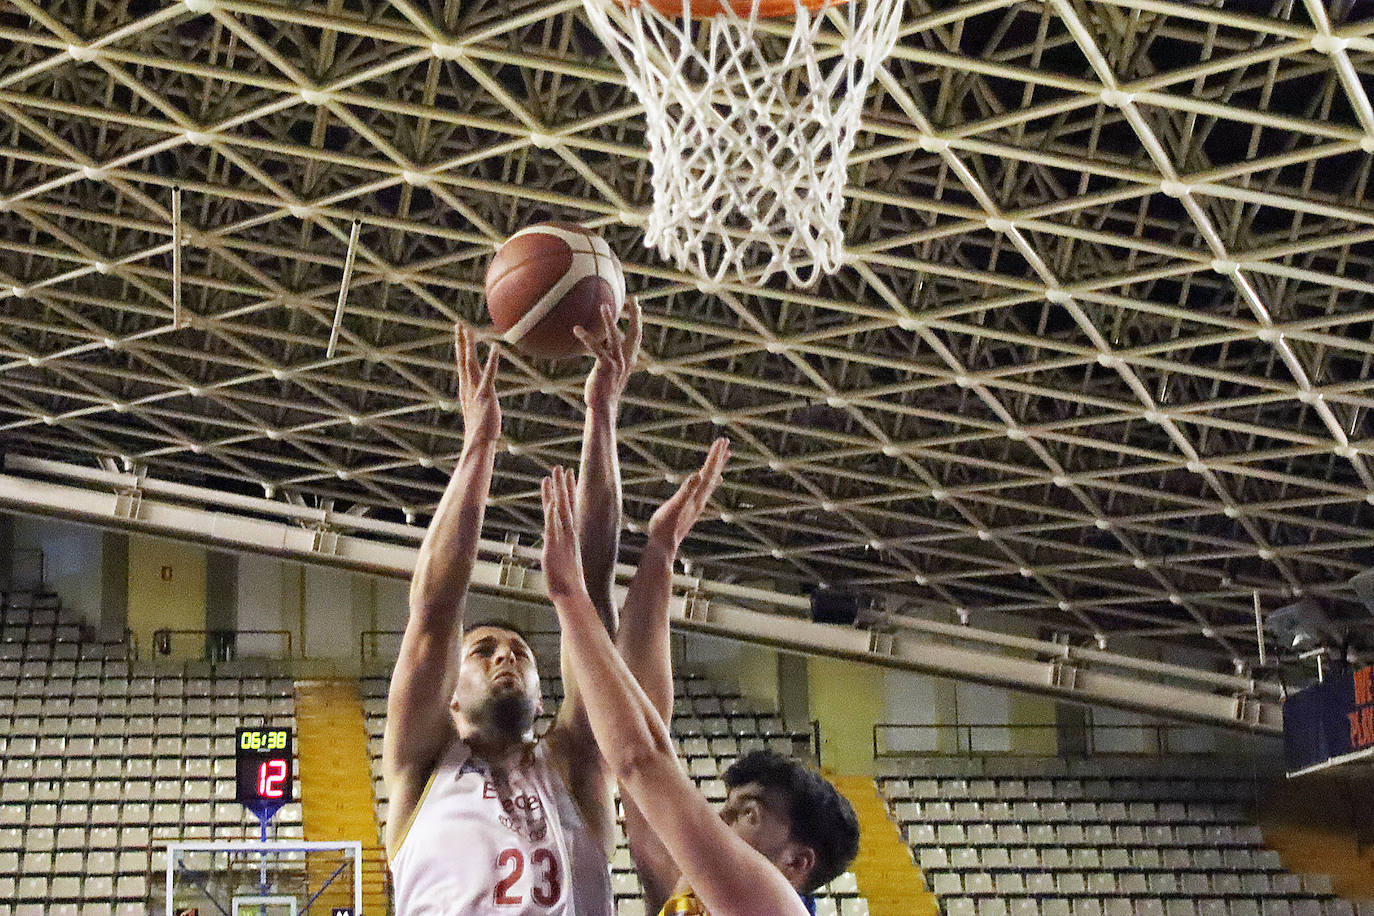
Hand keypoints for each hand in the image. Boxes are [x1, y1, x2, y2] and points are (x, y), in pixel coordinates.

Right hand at [456, 323, 499, 444]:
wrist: (479, 445)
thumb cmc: (481, 434)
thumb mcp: (481, 417)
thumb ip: (481, 409)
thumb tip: (483, 409)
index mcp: (465, 391)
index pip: (462, 366)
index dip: (461, 350)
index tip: (460, 335)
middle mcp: (467, 388)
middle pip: (462, 360)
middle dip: (461, 342)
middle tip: (458, 325)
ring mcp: (475, 391)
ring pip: (469, 363)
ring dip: (468, 345)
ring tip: (468, 329)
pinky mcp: (485, 396)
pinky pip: (489, 374)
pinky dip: (491, 360)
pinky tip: (495, 347)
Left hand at [542, 466, 590, 604]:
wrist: (572, 596)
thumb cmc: (567, 582)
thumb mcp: (561, 559)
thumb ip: (557, 546)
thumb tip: (551, 539)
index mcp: (569, 535)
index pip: (568, 507)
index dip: (567, 491)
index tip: (568, 475)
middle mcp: (568, 534)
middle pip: (565, 504)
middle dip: (563, 485)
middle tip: (561, 467)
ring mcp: (562, 540)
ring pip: (560, 511)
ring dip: (558, 492)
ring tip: (555, 474)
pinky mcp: (554, 548)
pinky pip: (553, 528)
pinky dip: (553, 515)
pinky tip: (552, 501)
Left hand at [574, 297, 640, 412]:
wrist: (603, 406)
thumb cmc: (603, 389)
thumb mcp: (609, 371)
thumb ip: (608, 356)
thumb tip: (600, 344)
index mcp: (629, 359)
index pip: (637, 336)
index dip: (638, 321)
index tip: (638, 307)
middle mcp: (626, 359)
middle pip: (635, 333)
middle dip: (636, 315)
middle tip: (634, 299)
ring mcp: (617, 363)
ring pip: (615, 336)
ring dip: (610, 320)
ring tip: (604, 306)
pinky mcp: (606, 366)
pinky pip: (596, 348)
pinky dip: (587, 338)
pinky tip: (577, 330)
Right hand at [646, 438, 728, 552]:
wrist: (663, 546)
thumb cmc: (665, 527)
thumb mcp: (674, 506)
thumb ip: (686, 491)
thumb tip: (698, 475)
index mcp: (697, 495)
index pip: (708, 471)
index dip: (714, 455)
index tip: (722, 440)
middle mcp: (700, 499)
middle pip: (713, 474)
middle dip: (719, 457)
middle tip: (726, 441)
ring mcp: (697, 504)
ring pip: (711, 482)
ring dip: (717, 467)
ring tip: (725, 457)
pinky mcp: (692, 508)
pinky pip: (705, 490)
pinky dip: (710, 481)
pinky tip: (711, 481)